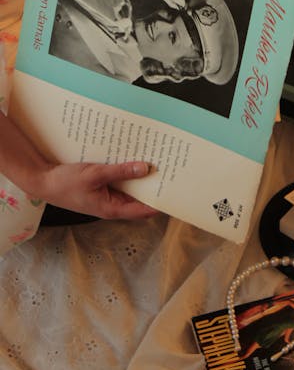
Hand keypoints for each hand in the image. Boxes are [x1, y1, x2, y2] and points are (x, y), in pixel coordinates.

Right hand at [39, 161, 158, 219]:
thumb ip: (120, 171)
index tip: (175, 191)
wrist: (43, 181)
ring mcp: (106, 197)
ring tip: (155, 161)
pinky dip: (127, 172)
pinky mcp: (101, 187)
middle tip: (168, 170)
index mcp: (112, 209)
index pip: (144, 210)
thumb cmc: (66, 183)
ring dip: (139, 177)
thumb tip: (145, 168)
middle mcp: (112, 205)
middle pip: (139, 199)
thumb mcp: (95, 174)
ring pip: (130, 189)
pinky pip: (119, 181)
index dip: (161, 202)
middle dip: (153, 186)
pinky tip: (132, 158)